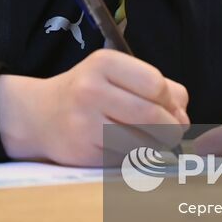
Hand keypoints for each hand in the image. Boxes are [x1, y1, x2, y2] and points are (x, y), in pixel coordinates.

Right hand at [0, 50, 189, 165]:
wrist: (39, 116)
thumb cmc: (88, 93)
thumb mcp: (116, 75)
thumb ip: (156, 87)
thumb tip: (183, 118)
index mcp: (104, 63)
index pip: (156, 85)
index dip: (170, 101)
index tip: (168, 108)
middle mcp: (92, 90)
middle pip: (153, 115)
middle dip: (170, 128)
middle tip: (169, 132)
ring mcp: (85, 122)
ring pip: (144, 142)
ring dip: (156, 146)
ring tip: (150, 140)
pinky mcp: (84, 152)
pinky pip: (127, 159)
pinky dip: (135, 158)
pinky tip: (126, 148)